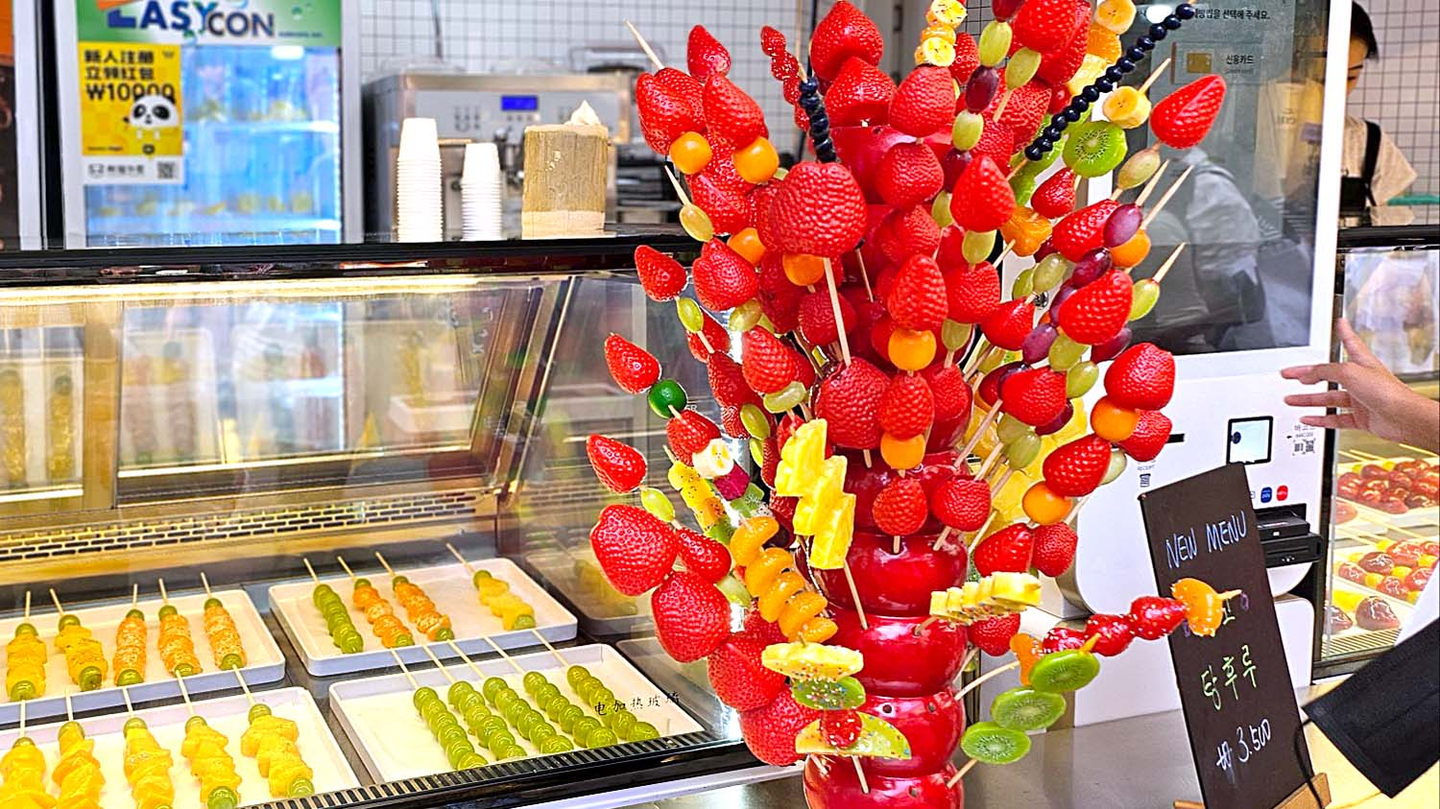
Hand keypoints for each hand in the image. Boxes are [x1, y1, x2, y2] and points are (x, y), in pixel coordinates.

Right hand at [1281, 319, 1439, 451]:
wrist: (1403, 417)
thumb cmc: (1387, 391)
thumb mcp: (1349, 372)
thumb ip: (1325, 371)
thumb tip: (1308, 374)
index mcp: (1362, 363)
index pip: (1350, 343)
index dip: (1343, 332)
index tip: (1338, 323)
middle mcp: (1361, 380)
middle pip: (1328, 375)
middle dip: (1308, 374)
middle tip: (1291, 374)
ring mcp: (1361, 400)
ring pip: (1329, 398)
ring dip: (1308, 400)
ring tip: (1291, 399)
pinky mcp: (1361, 418)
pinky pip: (1335, 418)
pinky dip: (1320, 419)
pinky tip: (1308, 419)